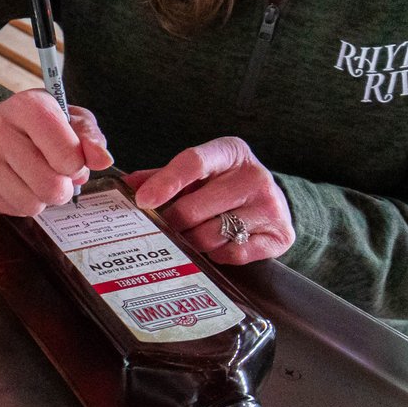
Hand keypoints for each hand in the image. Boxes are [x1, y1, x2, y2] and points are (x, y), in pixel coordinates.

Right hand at [0, 91, 113, 216]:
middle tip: (54, 174)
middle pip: (51, 187)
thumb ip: (90, 138)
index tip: (69, 157)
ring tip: (33, 178)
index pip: (69, 157)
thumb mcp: (68, 119)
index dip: (77, 165)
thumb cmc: (34, 125)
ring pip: (32, 204)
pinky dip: (20, 203)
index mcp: (29, 106)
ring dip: (40, 197)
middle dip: (61, 187)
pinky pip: (12, 211)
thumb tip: (102, 160)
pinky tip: (15, 182)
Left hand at [126, 136, 294, 263]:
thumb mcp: (200, 172)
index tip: (142, 201)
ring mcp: (269, 206)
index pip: (193, 163)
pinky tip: (218, 244)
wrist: (274, 201)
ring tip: (193, 234)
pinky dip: (217, 254)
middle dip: (172, 222)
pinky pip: (232, 254)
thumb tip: (128, 185)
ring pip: (210, 235)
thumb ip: (164, 176)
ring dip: (193, 241)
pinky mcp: (279, 236)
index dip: (165, 183)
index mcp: (230, 152)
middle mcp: (254, 176)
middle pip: (194, 208)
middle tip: (166, 227)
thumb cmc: (226, 184)